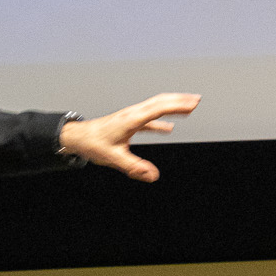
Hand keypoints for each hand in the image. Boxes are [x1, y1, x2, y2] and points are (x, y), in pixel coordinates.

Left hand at [60, 92, 200, 182]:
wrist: (79, 137)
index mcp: (131, 120)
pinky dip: (161, 120)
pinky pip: (149, 118)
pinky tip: (168, 128)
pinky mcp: (129, 122)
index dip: (177, 105)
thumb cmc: (93, 145)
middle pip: (160, 102)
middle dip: (179, 100)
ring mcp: (132, 117)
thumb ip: (134, 167)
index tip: (192, 104)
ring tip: (188, 106)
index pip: (158, 109)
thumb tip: (153, 176)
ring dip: (172, 105)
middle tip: (197, 100)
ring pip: (155, 106)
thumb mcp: (114, 158)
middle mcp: (133, 114)